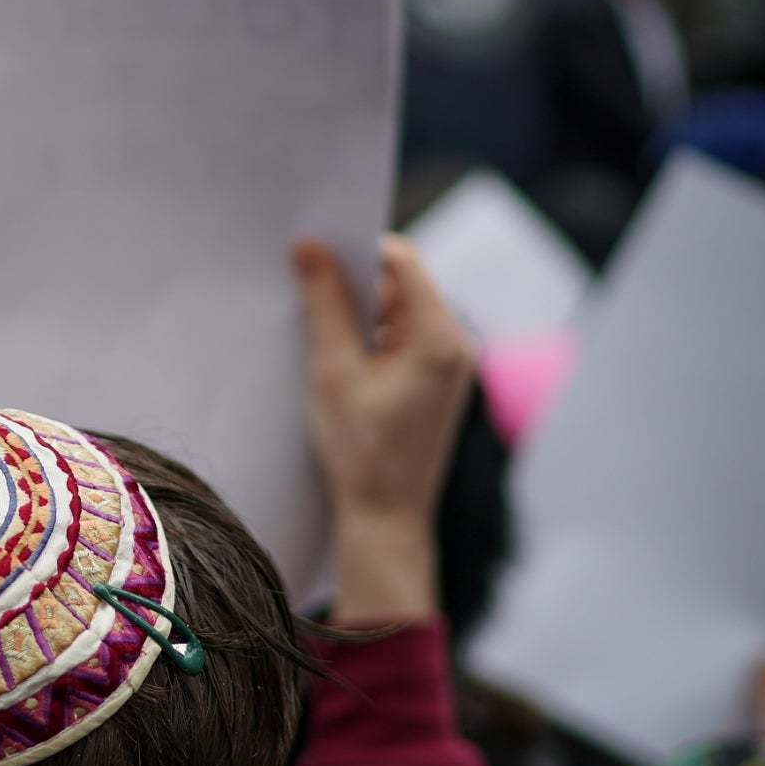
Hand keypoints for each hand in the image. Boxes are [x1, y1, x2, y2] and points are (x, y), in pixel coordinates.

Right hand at [294, 235, 475, 628]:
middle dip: (354, 285)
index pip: (400, 261)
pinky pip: (404, 338)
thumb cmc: (359, 451)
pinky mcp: (439, 383)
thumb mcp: (332, 371)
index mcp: (439, 337)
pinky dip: (372, 339)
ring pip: (399, 312)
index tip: (313, 253)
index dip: (356, 251)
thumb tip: (309, 248)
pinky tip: (339, 362)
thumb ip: (323, 304)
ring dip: (360, 315)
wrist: (385, 517)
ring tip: (321, 340)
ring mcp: (451, 365)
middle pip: (401, 285)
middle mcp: (457, 345)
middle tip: (307, 294)